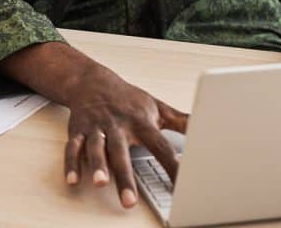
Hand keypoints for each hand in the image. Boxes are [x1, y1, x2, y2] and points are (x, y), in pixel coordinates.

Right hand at [64, 62, 188, 207]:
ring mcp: (96, 128)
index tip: (184, 185)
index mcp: (140, 121)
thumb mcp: (156, 107)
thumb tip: (209, 128)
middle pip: (122, 152)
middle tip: (130, 200)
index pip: (160, 146)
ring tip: (100, 183)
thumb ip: (182, 122)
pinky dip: (71, 163)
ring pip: (96, 148)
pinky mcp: (78, 131)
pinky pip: (73, 148)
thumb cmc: (126, 98)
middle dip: (124, 175)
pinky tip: (74, 179)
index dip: (173, 166)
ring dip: (97, 165)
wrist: (92, 80)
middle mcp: (117, 124)